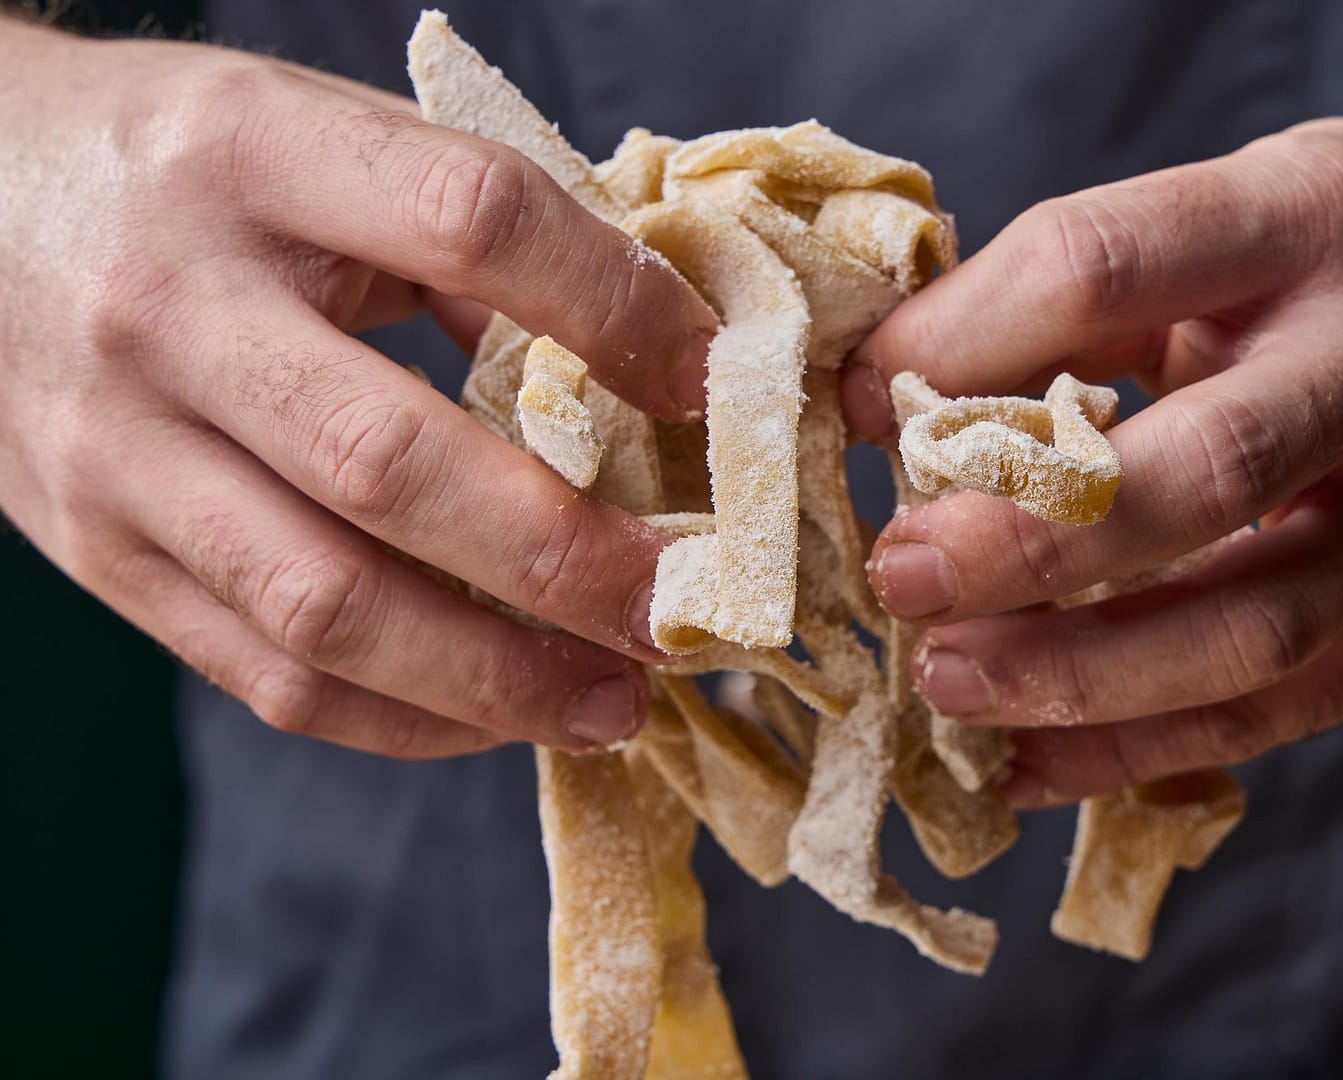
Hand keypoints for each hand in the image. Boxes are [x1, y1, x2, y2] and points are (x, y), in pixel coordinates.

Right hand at [0, 23, 716, 755]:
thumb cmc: (183, 166)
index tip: (709, 385)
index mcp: (251, 156)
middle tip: (680, 609)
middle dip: (566, 559)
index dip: (614, 309)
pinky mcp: (102, 552)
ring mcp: (119, 449)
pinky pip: (266, 674)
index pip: (470, 220)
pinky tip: (500, 715)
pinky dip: (405, 717)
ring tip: (618, 701)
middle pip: (390, 463)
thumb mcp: (318, 137)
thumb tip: (644, 363)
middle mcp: (169, 307)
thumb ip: (472, 234)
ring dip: (498, 679)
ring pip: (325, 607)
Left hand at [847, 85, 1342, 806]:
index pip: (1106, 264)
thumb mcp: (1255, 210)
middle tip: (900, 573)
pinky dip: (1141, 752)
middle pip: (1200, 471)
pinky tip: (1033, 766)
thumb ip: (1099, 295)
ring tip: (947, 683)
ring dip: (1076, 679)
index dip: (959, 339)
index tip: (860, 399)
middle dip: (1024, 543)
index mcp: (1311, 219)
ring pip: (1249, 633)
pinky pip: (1282, 717)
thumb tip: (905, 389)